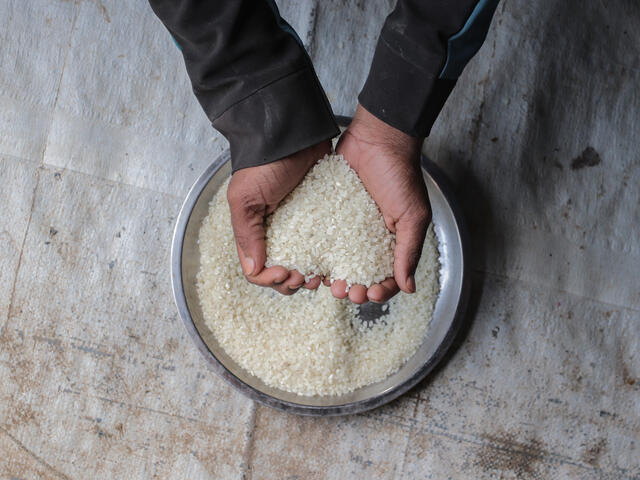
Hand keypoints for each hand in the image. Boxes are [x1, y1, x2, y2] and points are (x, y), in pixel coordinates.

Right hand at [227, 141, 330, 294]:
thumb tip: (253, 270)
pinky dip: (330, 257)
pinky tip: (337, 260)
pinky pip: (327, 244)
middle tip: (306, 276)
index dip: (270, 279)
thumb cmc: (263, 164)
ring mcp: (302, 227)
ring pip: (306, 263)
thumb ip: (247, 233)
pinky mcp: (323, 217)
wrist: (293, 134)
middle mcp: (277, 234)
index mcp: (255, 232)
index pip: (258, 271)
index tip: (285, 271)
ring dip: (312, 274)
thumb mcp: (245, 198)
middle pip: (283, 273)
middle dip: (293, 282)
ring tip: (322, 274)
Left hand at [329, 104, 430, 303]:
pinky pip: (319, 238)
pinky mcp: (327, 214)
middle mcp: (367, 239)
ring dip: (331, 276)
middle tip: (343, 291)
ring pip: (336, 261)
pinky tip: (309, 262)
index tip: (370, 294)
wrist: (376, 140)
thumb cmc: (400, 175)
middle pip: (358, 275)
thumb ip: (409, 251)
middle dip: (352, 289)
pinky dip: (315, 253)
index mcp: (391, 242)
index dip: (380, 291)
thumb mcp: (412, 215)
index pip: (387, 277)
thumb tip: (409, 288)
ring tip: (324, 281)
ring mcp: (345, 228)